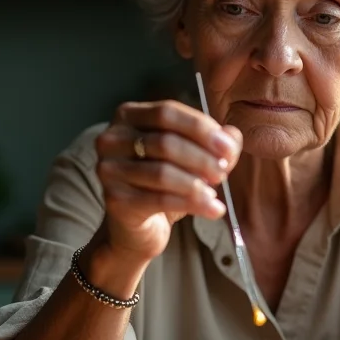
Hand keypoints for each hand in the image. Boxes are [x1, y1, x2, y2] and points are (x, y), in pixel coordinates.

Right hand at [94, 100, 241, 262]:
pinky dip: (191, 204)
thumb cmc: (164, 184)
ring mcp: (109, 170)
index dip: (201, 129)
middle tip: (223, 173)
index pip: (167, 112)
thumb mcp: (190, 157)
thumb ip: (213, 142)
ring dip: (196, 184)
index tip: (227, 148)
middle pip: (165, 142)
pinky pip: (159, 200)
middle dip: (201, 158)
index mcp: (128, 116)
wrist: (138, 227)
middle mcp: (112, 139)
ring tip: (216, 194)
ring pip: (162, 173)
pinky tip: (212, 209)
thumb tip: (231, 136)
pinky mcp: (115, 200)